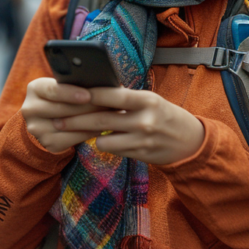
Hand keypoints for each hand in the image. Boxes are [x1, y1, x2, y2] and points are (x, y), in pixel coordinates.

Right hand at [21, 77, 110, 152]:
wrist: (48, 119)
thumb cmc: (63, 97)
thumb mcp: (62, 86)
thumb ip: (75, 83)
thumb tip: (102, 83)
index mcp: (35, 89)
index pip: (52, 90)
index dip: (71, 93)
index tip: (89, 95)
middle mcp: (31, 108)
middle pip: (63, 109)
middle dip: (89, 107)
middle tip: (111, 104)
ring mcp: (37, 128)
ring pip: (69, 126)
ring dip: (92, 120)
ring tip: (111, 115)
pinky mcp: (48, 143)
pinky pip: (72, 139)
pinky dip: (89, 133)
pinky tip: (102, 128)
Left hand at [53, 87, 204, 164]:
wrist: (191, 141)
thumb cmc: (165, 115)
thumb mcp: (150, 101)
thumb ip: (126, 99)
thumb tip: (93, 92)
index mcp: (146, 100)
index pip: (111, 95)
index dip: (89, 94)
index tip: (68, 93)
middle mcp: (144, 119)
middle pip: (101, 120)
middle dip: (75, 120)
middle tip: (57, 119)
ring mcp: (142, 140)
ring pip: (103, 140)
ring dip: (92, 136)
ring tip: (85, 130)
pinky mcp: (140, 155)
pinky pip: (113, 151)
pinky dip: (107, 145)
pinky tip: (108, 141)